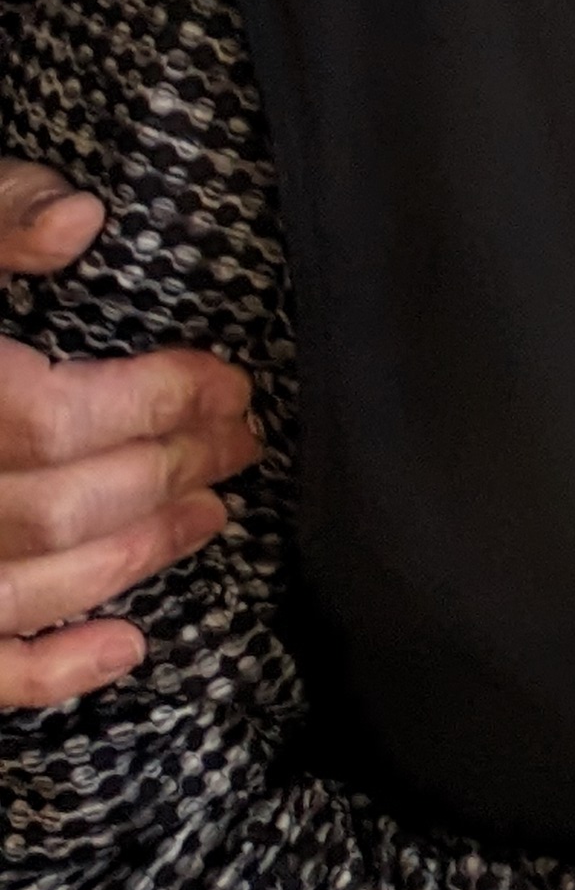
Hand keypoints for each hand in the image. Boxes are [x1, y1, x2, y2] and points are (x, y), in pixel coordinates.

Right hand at [0, 161, 261, 707]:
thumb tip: (80, 218)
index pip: (53, 416)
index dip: (158, 403)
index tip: (229, 385)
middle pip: (53, 507)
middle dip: (166, 475)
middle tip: (238, 444)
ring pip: (21, 589)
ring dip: (132, 558)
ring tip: (208, 516)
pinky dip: (46, 672)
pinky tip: (124, 647)